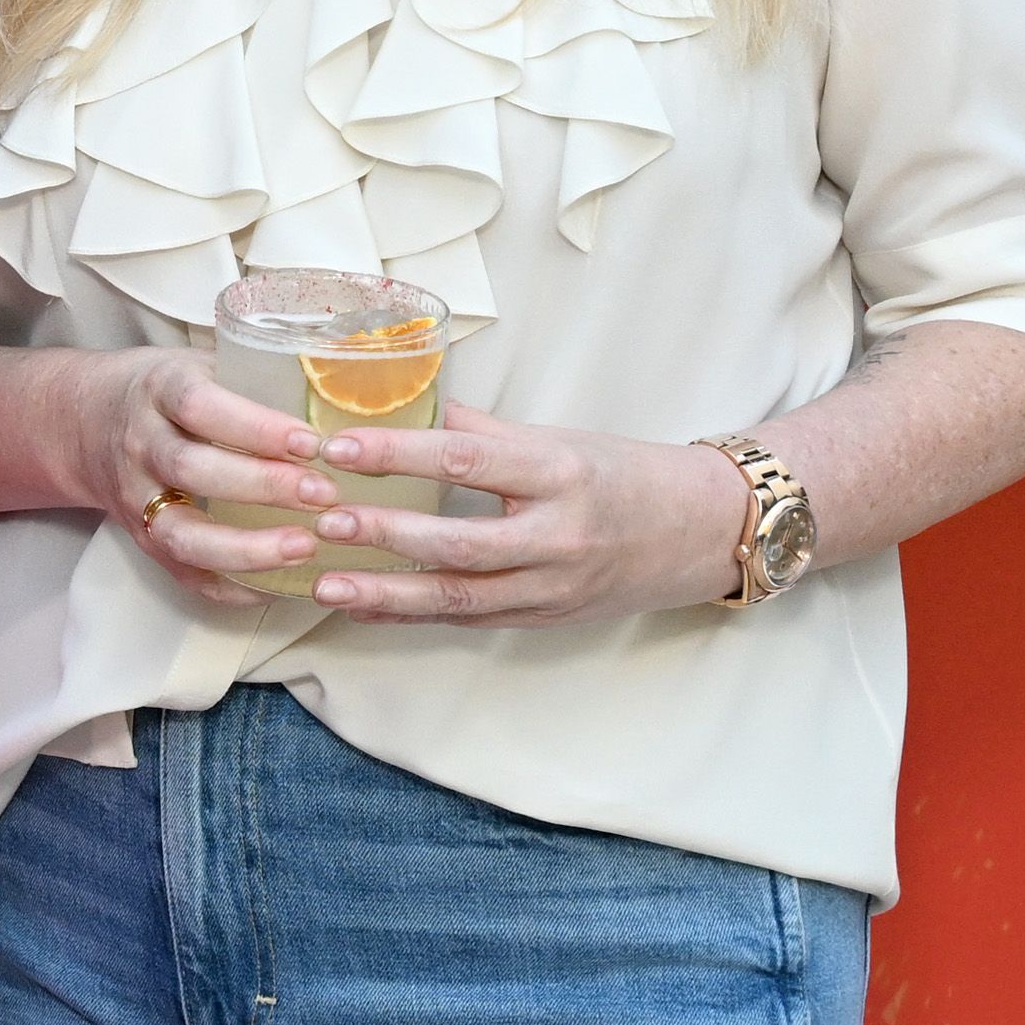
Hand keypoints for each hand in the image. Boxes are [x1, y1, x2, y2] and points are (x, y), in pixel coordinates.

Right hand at [68, 346, 340, 609]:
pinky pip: (184, 575)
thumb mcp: (200, 363)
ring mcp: (136, 499)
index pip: (200, 406)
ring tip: (305, 548)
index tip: (312, 442)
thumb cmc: (167, 389)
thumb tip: (345, 385)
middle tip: (324, 495)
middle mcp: (141, 445)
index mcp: (158, 390)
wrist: (86, 422)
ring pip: (183, 534)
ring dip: (247, 548)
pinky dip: (232, 587)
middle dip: (262, 487)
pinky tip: (280, 586)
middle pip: (193, 471)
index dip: (256, 427)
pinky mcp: (142, 540)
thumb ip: (256, 376)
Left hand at [291, 402, 753, 628]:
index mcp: (560, 473)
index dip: (399, 456)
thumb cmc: (625, 474)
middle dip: (385, 535)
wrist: (704, 531)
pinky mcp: (546, 619)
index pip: (467, 461)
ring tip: (326, 584)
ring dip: (387, 594)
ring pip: (459, 597)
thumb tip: (407, 404)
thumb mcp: (561, 439)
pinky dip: (413, 616)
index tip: (339, 448)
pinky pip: (469, 619)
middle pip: (459, 542)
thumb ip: (483, 432)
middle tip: (321, 522)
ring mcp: (553, 586)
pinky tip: (364, 608)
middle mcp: (559, 536)